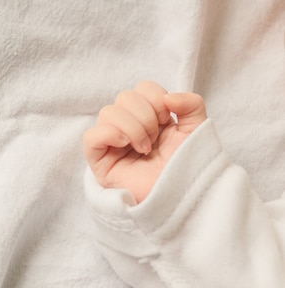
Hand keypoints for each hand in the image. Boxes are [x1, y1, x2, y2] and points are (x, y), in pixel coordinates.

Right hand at [83, 81, 206, 202]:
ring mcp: (112, 144)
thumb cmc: (187, 168)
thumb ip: (191, 104)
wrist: (181, 198)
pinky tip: (125, 145)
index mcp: (149, 118)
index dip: (155, 98)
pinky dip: (109, 134)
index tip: (167, 120)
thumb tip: (168, 96)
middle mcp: (128, 128)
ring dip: (131, 126)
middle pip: (124, 97)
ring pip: (108, 113)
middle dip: (145, 114)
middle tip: (155, 138)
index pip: (141, 89)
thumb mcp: (197, 130)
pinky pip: (91, 136)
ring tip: (145, 148)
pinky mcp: (100, 161)